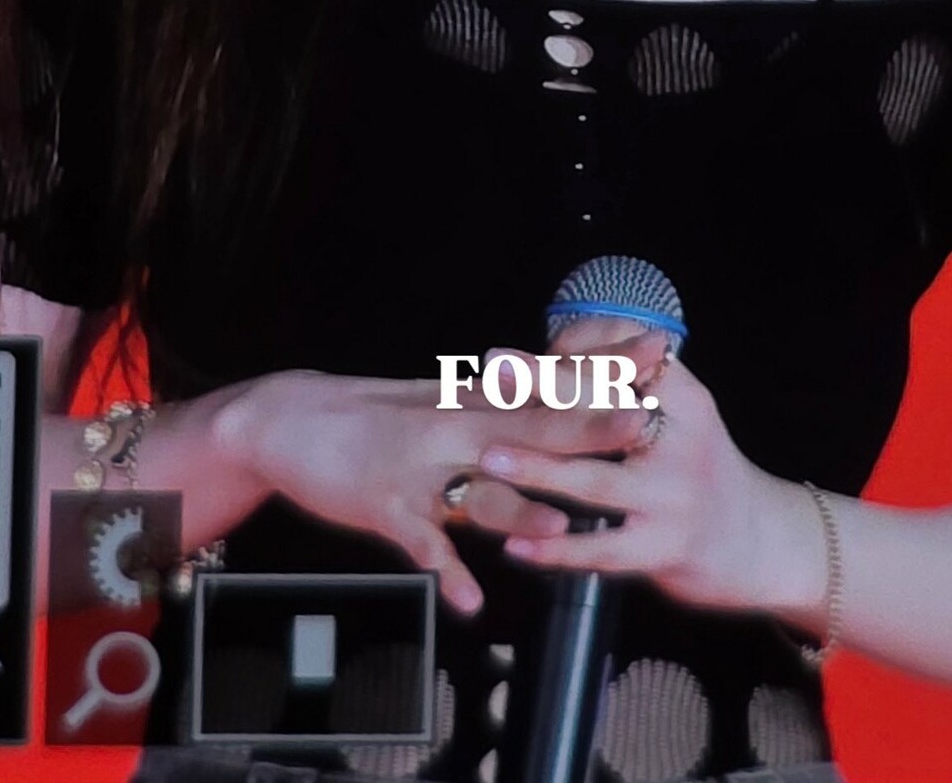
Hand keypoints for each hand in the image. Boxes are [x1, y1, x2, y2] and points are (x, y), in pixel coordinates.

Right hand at [211, 366, 645, 616]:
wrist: (291, 421)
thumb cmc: (374, 417)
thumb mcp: (441, 401)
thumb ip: (498, 402)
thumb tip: (553, 390)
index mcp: (473, 400)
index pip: (552, 379)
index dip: (607, 365)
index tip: (660, 349)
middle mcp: (454, 428)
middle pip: (532, 427)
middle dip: (592, 426)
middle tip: (647, 422)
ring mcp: (419, 468)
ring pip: (479, 491)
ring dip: (522, 512)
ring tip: (566, 532)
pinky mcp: (383, 506)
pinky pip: (421, 543)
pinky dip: (446, 571)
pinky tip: (470, 602)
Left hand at [478, 328, 810, 616]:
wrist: (762, 542)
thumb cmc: (699, 468)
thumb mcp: (682, 414)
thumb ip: (631, 386)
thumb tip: (554, 350)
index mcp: (686, 397)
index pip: (629, 352)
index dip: (578, 344)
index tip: (533, 346)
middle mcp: (683, 440)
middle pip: (607, 406)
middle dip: (544, 387)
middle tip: (492, 372)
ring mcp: (674, 497)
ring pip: (596, 479)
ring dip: (537, 468)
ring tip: (489, 458)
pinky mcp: (666, 550)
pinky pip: (603, 550)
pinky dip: (555, 549)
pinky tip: (515, 545)